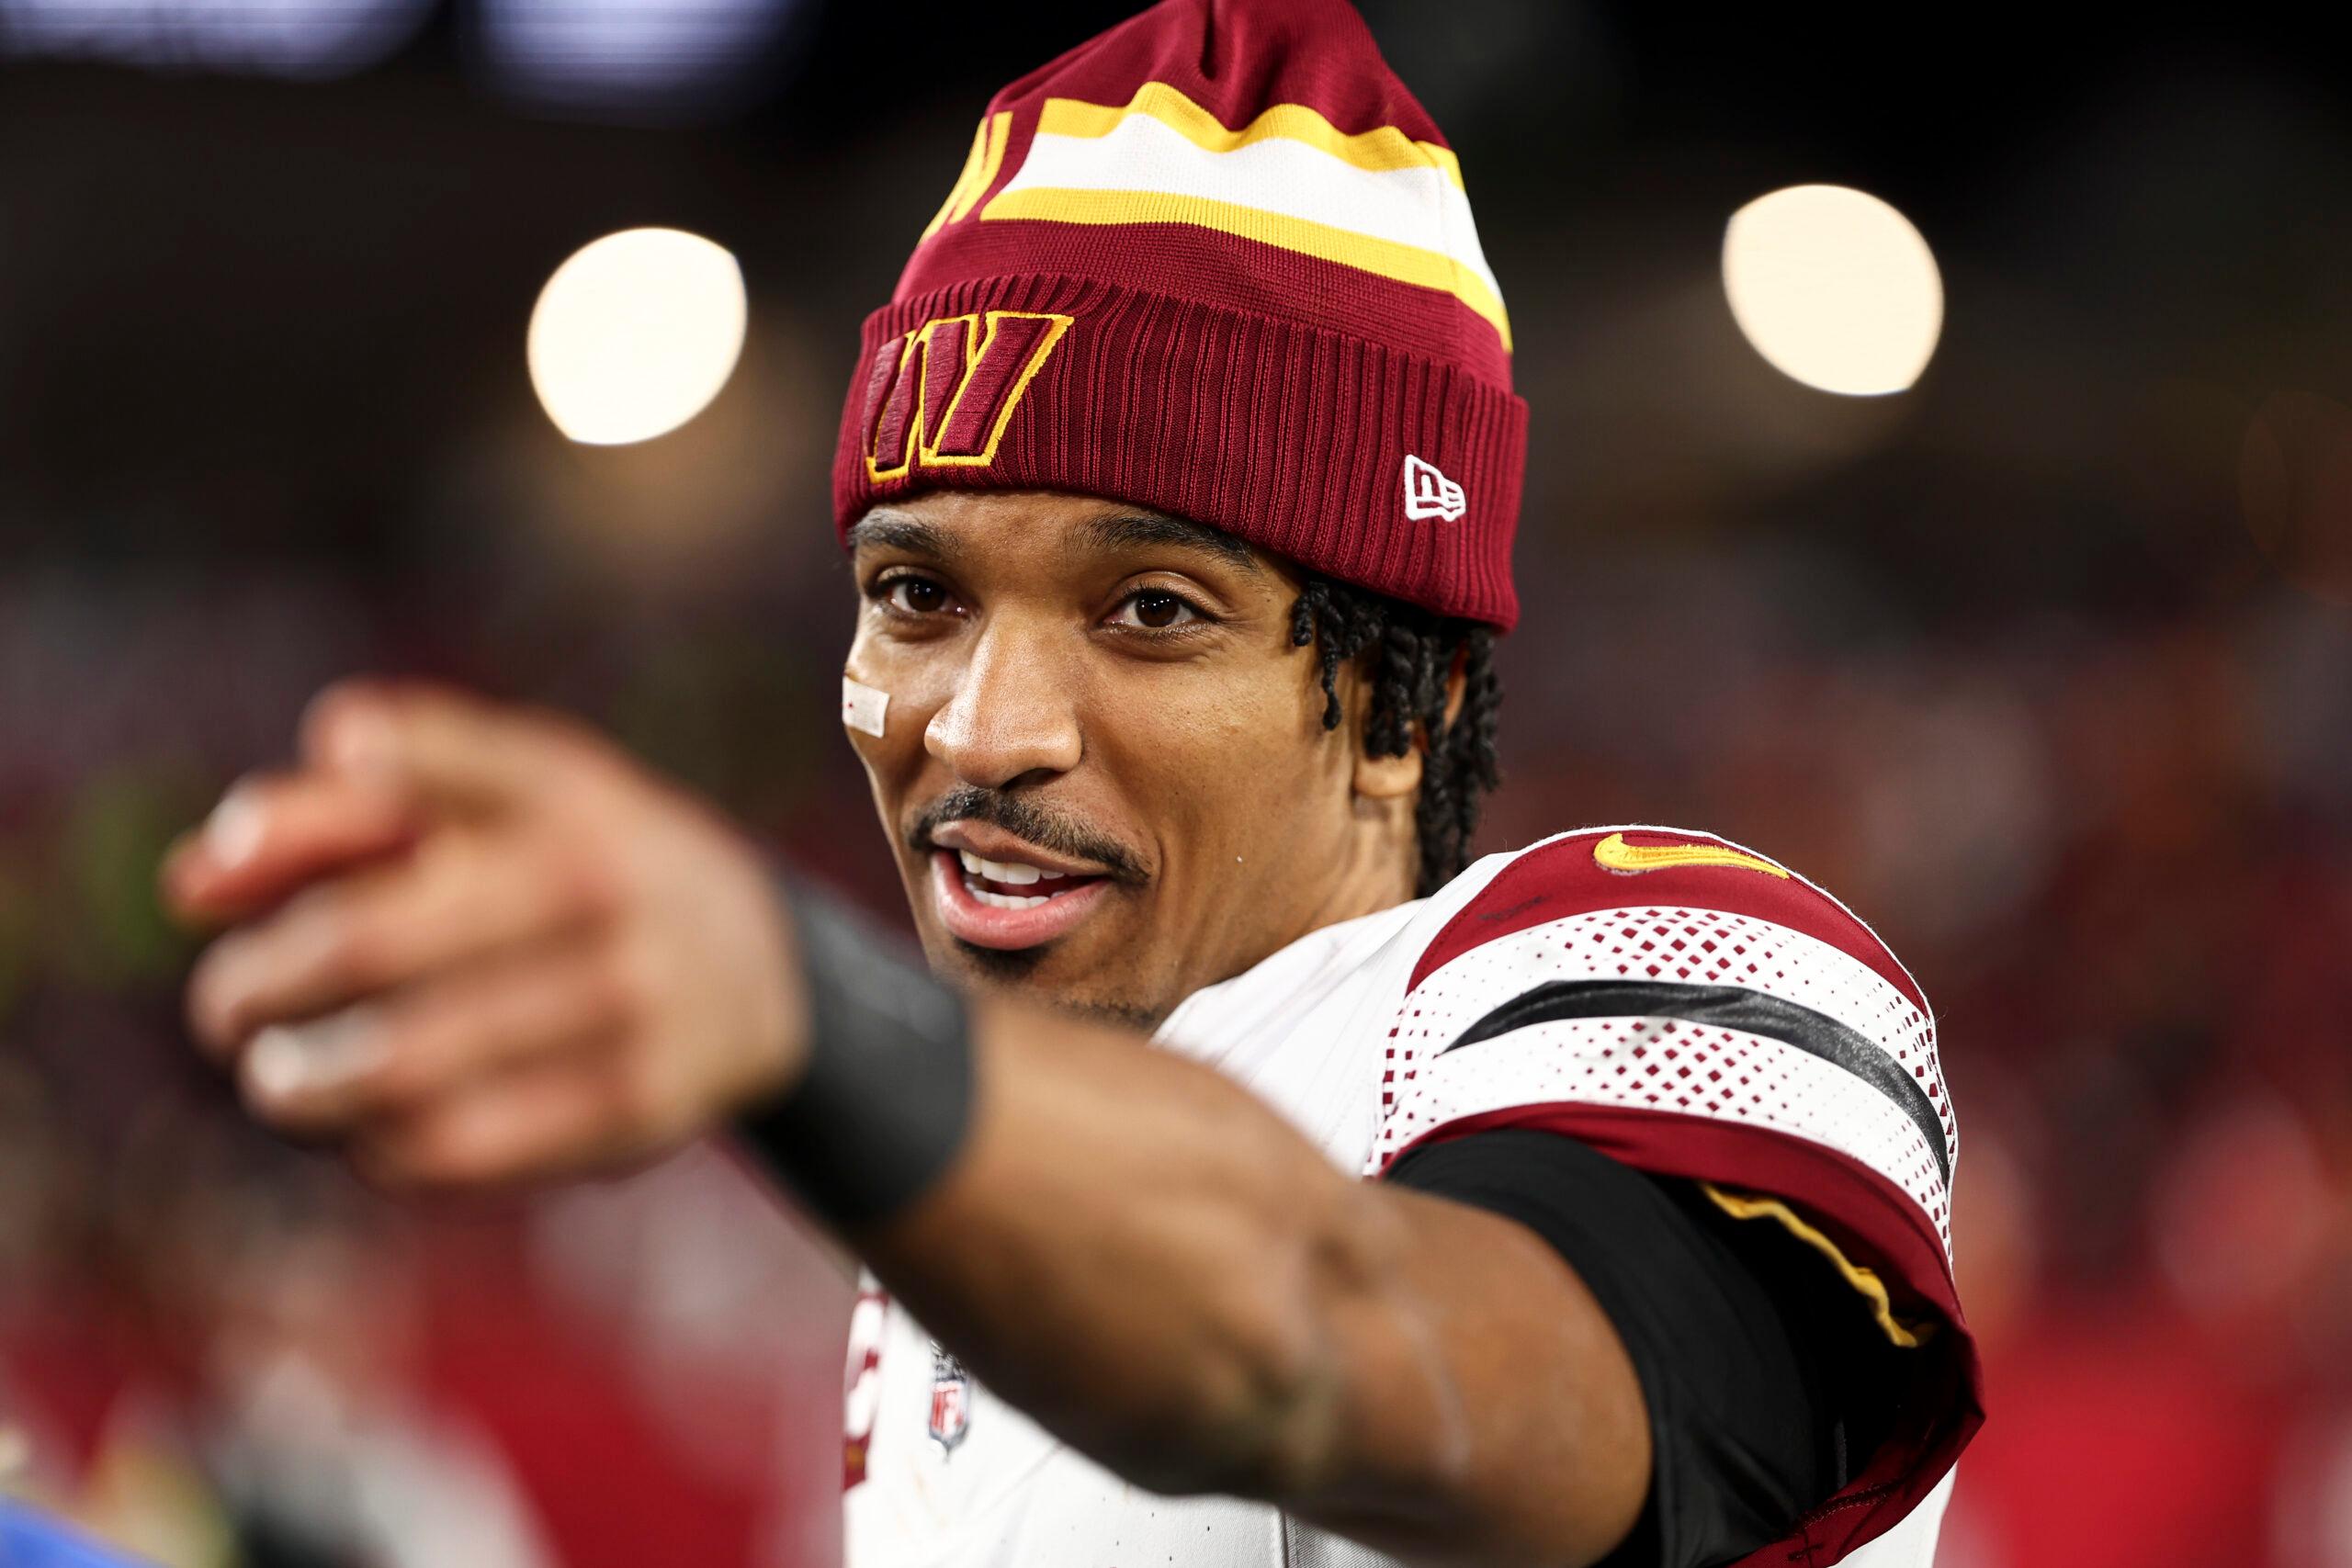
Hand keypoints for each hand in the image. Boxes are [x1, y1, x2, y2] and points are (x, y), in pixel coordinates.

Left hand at [162, 681, 808, 1192]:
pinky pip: (462, 1147)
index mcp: (559, 790)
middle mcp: (602, 885)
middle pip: (367, 940)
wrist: (767, 969)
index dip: (273, 838)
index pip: (385, 794)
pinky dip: (383, 1147)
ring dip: (303, 1084)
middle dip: (257, 986)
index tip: (203, 887)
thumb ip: (337, 818)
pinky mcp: (639, 1109)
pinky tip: (369, 1132)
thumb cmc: (576, 869)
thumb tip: (190, 884)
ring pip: (404, 1064)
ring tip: (279, 1084)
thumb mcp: (492, 807)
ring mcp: (630, 1000)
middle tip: (223, 1015)